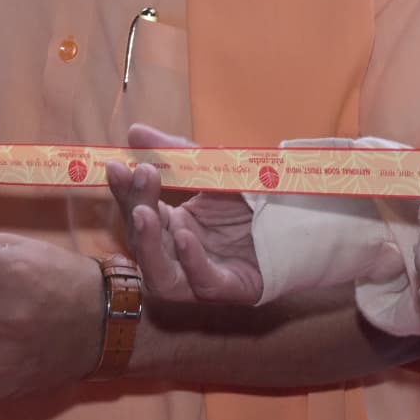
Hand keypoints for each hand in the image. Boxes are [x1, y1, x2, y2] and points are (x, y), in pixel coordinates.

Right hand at [109, 125, 265, 308]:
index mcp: (173, 228)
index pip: (139, 213)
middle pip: (145, 244)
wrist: (302, 220)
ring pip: (162, 278)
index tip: (117, 165)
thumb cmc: (254, 199)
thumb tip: (134, 131)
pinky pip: (203, 283)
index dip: (126, 193)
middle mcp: (182, 257)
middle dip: (137, 209)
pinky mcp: (232, 288)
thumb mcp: (214, 169)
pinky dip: (191, 261)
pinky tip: (184, 237)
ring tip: (146, 213)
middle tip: (141, 176)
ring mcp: (204, 277)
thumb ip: (177, 152)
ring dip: (149, 246)